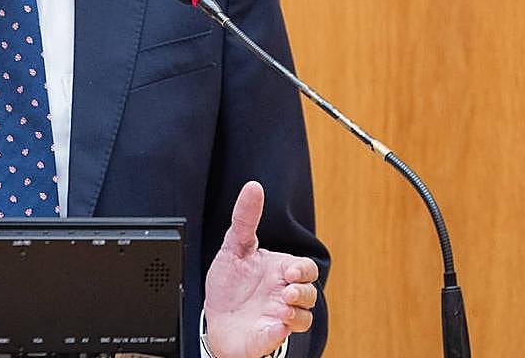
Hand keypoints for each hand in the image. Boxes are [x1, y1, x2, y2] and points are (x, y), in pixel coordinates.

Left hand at [203, 182, 318, 357]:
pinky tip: (272, 325)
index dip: (303, 270)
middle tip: (287, 290)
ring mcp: (278, 318)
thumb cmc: (229, 284)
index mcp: (279, 272)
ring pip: (305, 318)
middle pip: (311, 293)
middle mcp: (284, 295)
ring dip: (297, 313)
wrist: (214, 319)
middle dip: (303, 291)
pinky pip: (281, 337)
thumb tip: (253, 186)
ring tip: (281, 308)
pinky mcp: (267, 337)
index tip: (288, 271)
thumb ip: (245, 218)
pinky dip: (279, 332)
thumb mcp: (233, 246)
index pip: (306, 268)